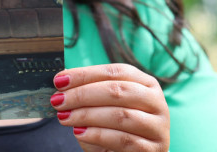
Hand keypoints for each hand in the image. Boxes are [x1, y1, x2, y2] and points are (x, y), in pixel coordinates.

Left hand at [52, 64, 168, 151]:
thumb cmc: (112, 128)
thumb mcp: (100, 106)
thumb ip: (87, 91)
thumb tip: (63, 77)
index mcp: (144, 83)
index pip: (114, 72)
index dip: (85, 74)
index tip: (59, 81)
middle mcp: (156, 102)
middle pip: (118, 91)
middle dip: (83, 94)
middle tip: (59, 100)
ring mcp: (158, 127)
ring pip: (120, 115)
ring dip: (87, 115)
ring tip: (65, 117)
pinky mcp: (153, 149)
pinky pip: (124, 140)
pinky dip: (97, 135)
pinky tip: (79, 132)